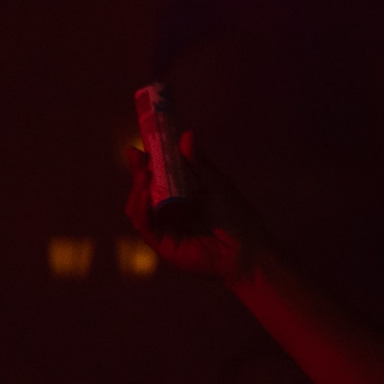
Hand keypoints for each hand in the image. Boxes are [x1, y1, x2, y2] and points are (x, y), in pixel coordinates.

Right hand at [124, 128, 262, 282]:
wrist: (246, 249)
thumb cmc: (236, 217)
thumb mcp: (216, 184)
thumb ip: (198, 163)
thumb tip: (186, 134)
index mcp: (181, 197)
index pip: (156, 179)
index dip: (145, 165)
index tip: (138, 149)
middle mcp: (168, 212)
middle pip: (143, 192)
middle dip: (138, 175)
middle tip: (139, 159)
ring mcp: (163, 229)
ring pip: (138, 209)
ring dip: (136, 191)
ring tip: (144, 177)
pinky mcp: (161, 244)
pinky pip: (144, 226)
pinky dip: (141, 210)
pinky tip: (146, 196)